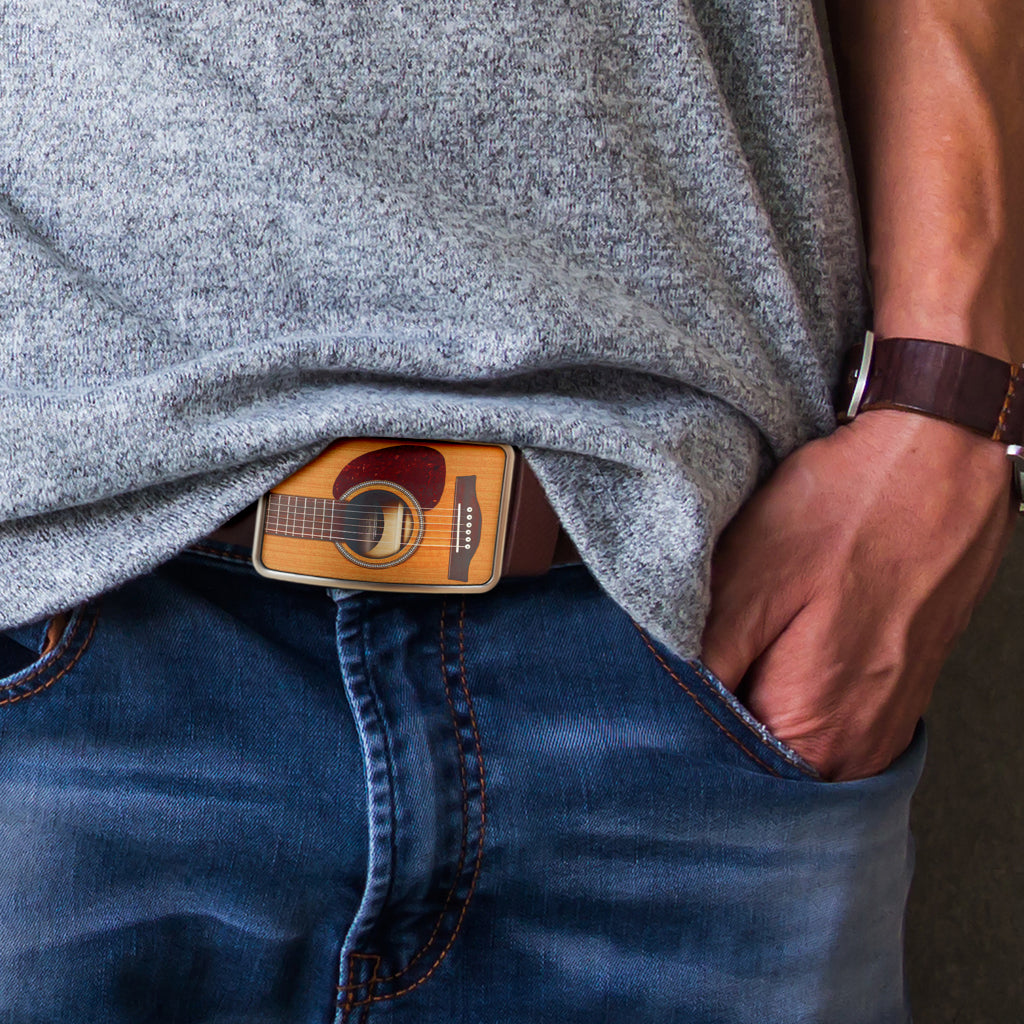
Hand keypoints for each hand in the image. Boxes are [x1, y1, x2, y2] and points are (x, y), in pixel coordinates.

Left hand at [700, 409, 1015, 780]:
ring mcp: (882, 729)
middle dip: (716, 727)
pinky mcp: (892, 702)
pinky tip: (780, 647)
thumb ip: (708, 666)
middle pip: (760, 770)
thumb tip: (666, 717)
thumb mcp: (750, 580)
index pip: (724, 777)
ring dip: (755, 708)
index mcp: (818, 728)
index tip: (657, 699)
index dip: (682, 736)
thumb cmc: (846, 511)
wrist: (935, 465)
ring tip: (744, 649)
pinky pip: (824, 724)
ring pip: (792, 747)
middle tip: (694, 666)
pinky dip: (790, 696)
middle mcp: (860, 749)